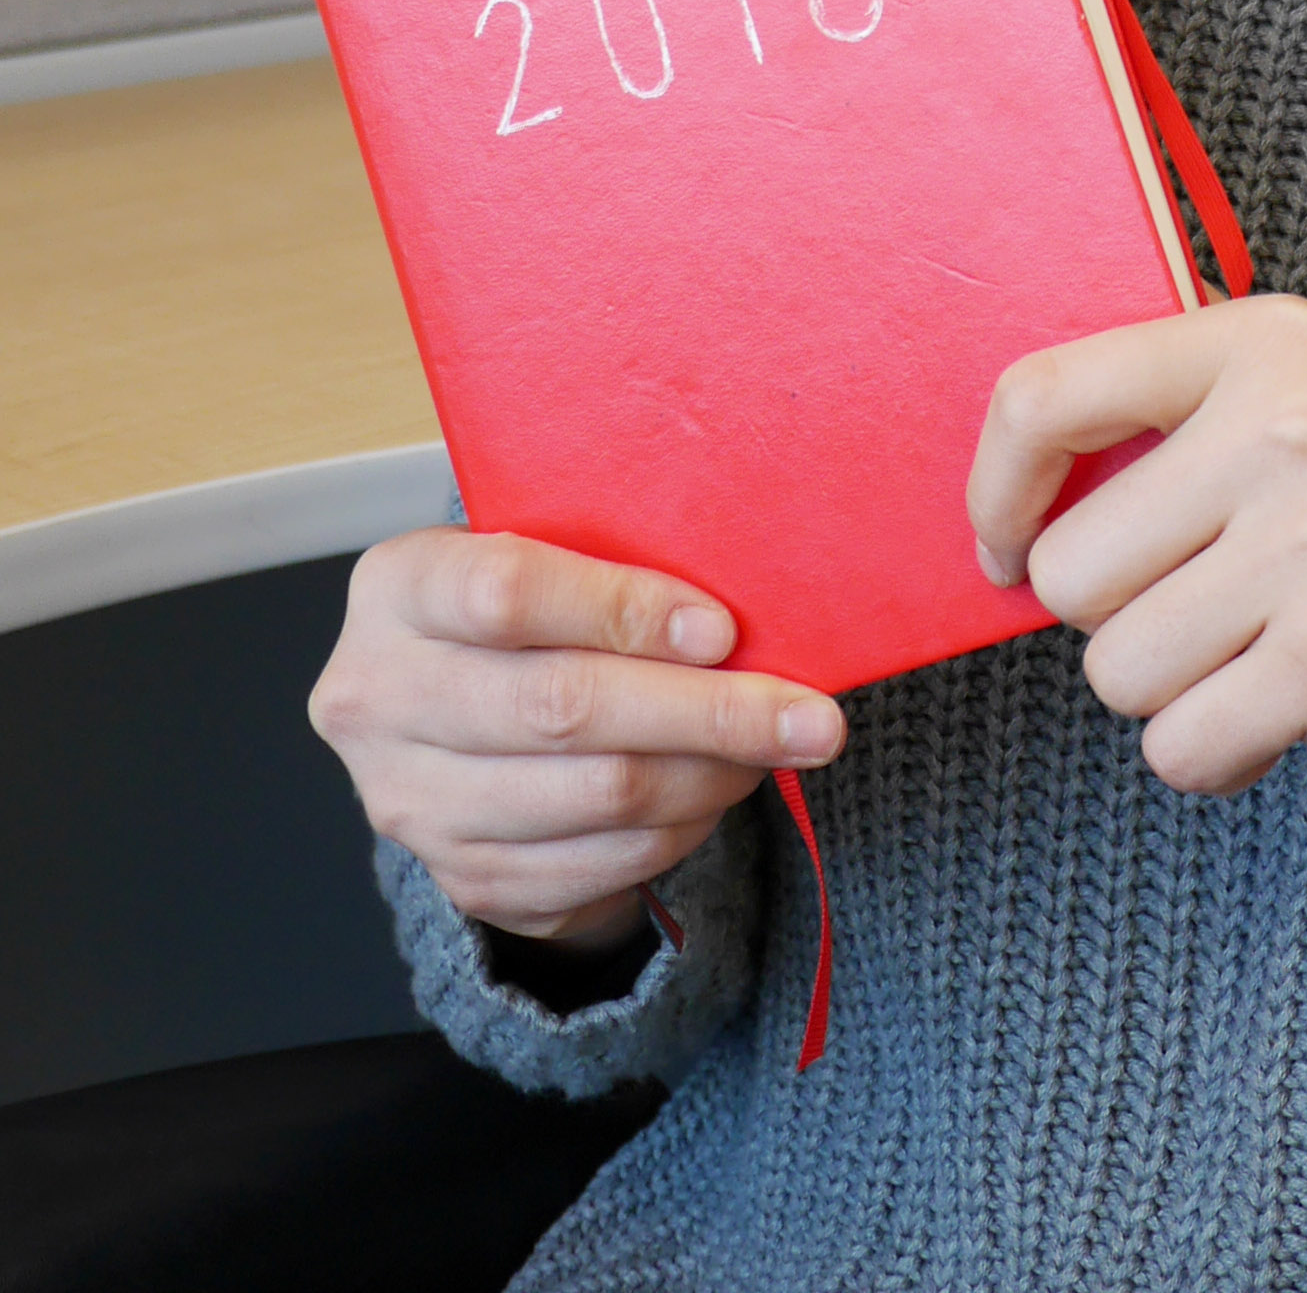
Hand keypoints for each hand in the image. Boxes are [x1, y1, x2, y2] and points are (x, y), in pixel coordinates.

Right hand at [309, 529, 846, 942]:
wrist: (445, 698)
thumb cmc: (524, 601)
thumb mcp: (540, 546)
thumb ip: (614, 558)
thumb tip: (745, 601)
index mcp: (399, 589)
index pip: (506, 592)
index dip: (623, 609)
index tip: (723, 630)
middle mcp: (380, 700)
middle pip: (562, 709)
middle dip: (709, 714)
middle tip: (810, 717)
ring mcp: (412, 802)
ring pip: (592, 798)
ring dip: (708, 776)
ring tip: (772, 746)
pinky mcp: (461, 877)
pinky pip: (594, 868)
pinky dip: (676, 832)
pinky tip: (716, 791)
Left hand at [969, 296, 1306, 846]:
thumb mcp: (1299, 410)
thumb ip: (1165, 422)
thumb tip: (999, 506)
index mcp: (1269, 341)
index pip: (1045, 395)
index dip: (995, 491)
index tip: (1007, 545)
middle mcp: (1295, 423)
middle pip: (1067, 569)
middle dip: (1114, 618)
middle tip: (1210, 607)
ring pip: (1114, 668)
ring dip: (1169, 691)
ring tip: (1259, 653)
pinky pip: (1179, 745)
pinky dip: (1214, 753)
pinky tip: (1284, 712)